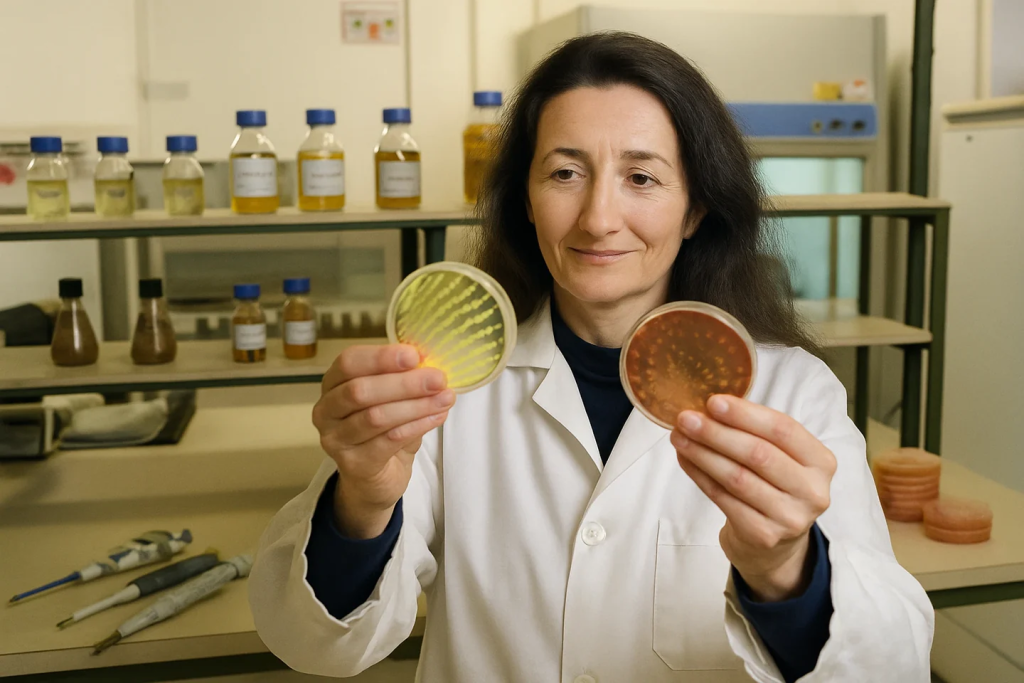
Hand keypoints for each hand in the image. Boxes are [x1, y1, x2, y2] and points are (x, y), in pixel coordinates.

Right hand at [312, 344, 453, 538]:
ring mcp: (335, 439)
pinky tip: (436, 417)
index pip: (349, 362)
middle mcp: (326, 410)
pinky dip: (416, 427)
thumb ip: (405, 380)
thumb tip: (432, 366)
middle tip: (438, 379)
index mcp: (333, 383)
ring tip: (444, 399)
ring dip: (415, 406)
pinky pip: (387, 441)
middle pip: (360, 390)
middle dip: (404, 383)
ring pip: (375, 417)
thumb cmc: (384, 431)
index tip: (414, 355)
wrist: (376, 479)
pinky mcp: (352, 464)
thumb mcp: (393, 399)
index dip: (381, 357)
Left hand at [670, 394, 835, 601]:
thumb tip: (710, 407)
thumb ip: (757, 432)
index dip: (746, 414)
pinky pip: (723, 498)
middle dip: (717, 433)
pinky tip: (685, 459)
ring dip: (702, 453)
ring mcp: (789, 517)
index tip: (712, 401)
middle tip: (686, 418)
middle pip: (758, 454)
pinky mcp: (763, 535)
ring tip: (679, 436)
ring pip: (737, 477)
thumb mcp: (782, 457)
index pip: (783, 430)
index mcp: (821, 461)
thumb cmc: (774, 485)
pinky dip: (700, 476)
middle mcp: (811, 491)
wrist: (776, 544)